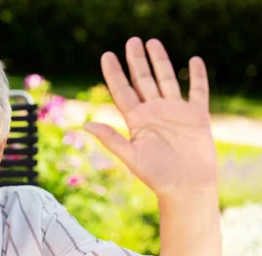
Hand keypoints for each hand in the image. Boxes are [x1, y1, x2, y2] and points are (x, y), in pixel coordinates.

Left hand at [84, 37, 218, 199]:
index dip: (114, 73)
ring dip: (160, 61)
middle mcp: (154, 112)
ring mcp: (175, 112)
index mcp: (136, 120)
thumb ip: (111, 138)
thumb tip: (85, 124)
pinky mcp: (196, 116)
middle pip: (143, 80)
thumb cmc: (157, 176)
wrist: (186, 188)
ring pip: (166, 79)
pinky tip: (193, 61)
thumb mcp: (130, 155)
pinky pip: (197, 91)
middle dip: (136, 60)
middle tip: (131, 41)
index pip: (122, 91)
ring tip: (152, 42)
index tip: (106, 55)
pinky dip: (197, 76)